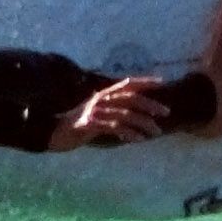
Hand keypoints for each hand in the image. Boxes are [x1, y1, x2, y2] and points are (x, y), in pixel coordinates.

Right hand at [43, 75, 184, 150]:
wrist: (54, 134)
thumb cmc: (79, 126)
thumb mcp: (97, 114)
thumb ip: (113, 111)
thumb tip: (136, 115)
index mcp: (104, 94)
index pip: (127, 84)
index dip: (145, 81)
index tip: (162, 83)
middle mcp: (101, 99)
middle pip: (131, 98)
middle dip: (150, 104)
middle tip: (166, 112)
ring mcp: (95, 111)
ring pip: (125, 114)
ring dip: (143, 123)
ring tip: (155, 132)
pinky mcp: (90, 124)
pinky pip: (114, 127)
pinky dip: (128, 133)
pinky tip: (137, 139)